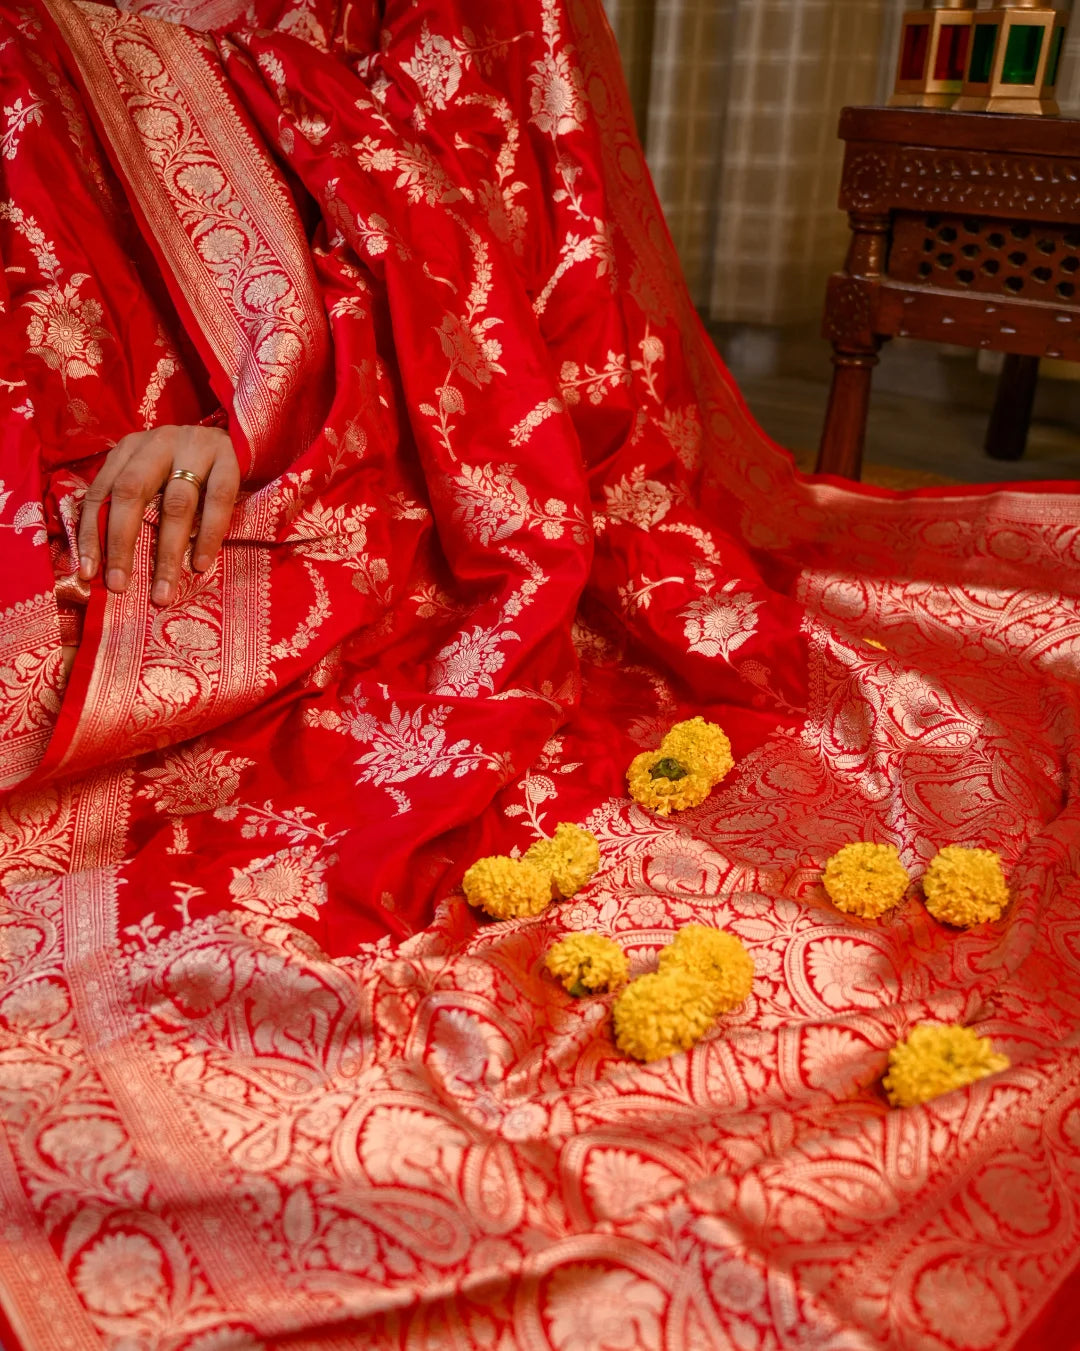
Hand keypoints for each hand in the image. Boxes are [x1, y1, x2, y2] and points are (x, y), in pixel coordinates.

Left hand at [77, 425, 239, 606]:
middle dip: (121, 543)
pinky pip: (217, 502)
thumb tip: (105, 560)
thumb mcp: (152, 475)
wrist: (237, 439)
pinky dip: (208, 536)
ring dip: (167, 552)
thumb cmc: (187, 467)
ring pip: (175, 504)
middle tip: (119, 584)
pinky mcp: (229, 459)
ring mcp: (195, 449)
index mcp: (130, 448)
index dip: (91, 533)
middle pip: (132, 492)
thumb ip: (131, 503)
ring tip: (163, 590)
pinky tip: (200, 563)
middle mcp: (158, 443)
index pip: (102, 492)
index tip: (88, 572)